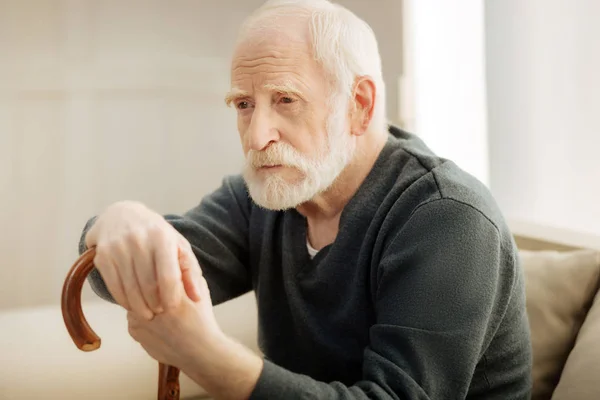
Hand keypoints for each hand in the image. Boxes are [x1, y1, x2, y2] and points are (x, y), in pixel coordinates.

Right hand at [85, 201, 202, 319]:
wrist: (122, 215)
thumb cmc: (156, 235)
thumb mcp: (177, 245)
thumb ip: (190, 271)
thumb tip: (197, 298)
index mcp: (162, 238)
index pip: (168, 276)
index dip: (171, 297)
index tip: (172, 308)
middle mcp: (139, 240)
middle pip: (148, 285)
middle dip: (155, 304)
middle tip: (159, 312)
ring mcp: (118, 247)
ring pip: (130, 289)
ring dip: (139, 307)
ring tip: (147, 313)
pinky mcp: (102, 255)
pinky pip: (113, 286)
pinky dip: (123, 300)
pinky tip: (131, 305)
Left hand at [128, 275, 262, 399]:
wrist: (201, 352)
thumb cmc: (202, 319)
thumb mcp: (199, 287)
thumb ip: (183, 271)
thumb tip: (169, 254)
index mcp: (169, 290)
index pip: (151, 269)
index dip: (153, 268)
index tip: (158, 269)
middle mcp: (151, 303)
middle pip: (139, 283)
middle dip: (145, 283)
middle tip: (157, 288)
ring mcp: (140, 319)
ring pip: (134, 300)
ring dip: (142, 301)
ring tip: (159, 309)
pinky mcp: (135, 332)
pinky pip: (132, 317)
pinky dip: (141, 318)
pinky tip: (157, 323)